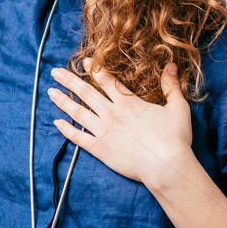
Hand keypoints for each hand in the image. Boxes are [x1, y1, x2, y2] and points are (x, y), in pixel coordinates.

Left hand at [47, 57, 192, 186]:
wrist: (166, 165)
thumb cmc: (174, 138)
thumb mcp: (177, 107)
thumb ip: (171, 86)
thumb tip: (171, 66)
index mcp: (128, 102)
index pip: (106, 80)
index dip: (93, 69)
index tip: (81, 62)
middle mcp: (112, 113)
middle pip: (86, 93)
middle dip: (69, 81)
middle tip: (54, 72)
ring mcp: (104, 131)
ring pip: (78, 113)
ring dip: (63, 101)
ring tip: (49, 92)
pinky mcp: (101, 149)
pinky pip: (79, 138)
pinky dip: (66, 130)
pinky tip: (56, 123)